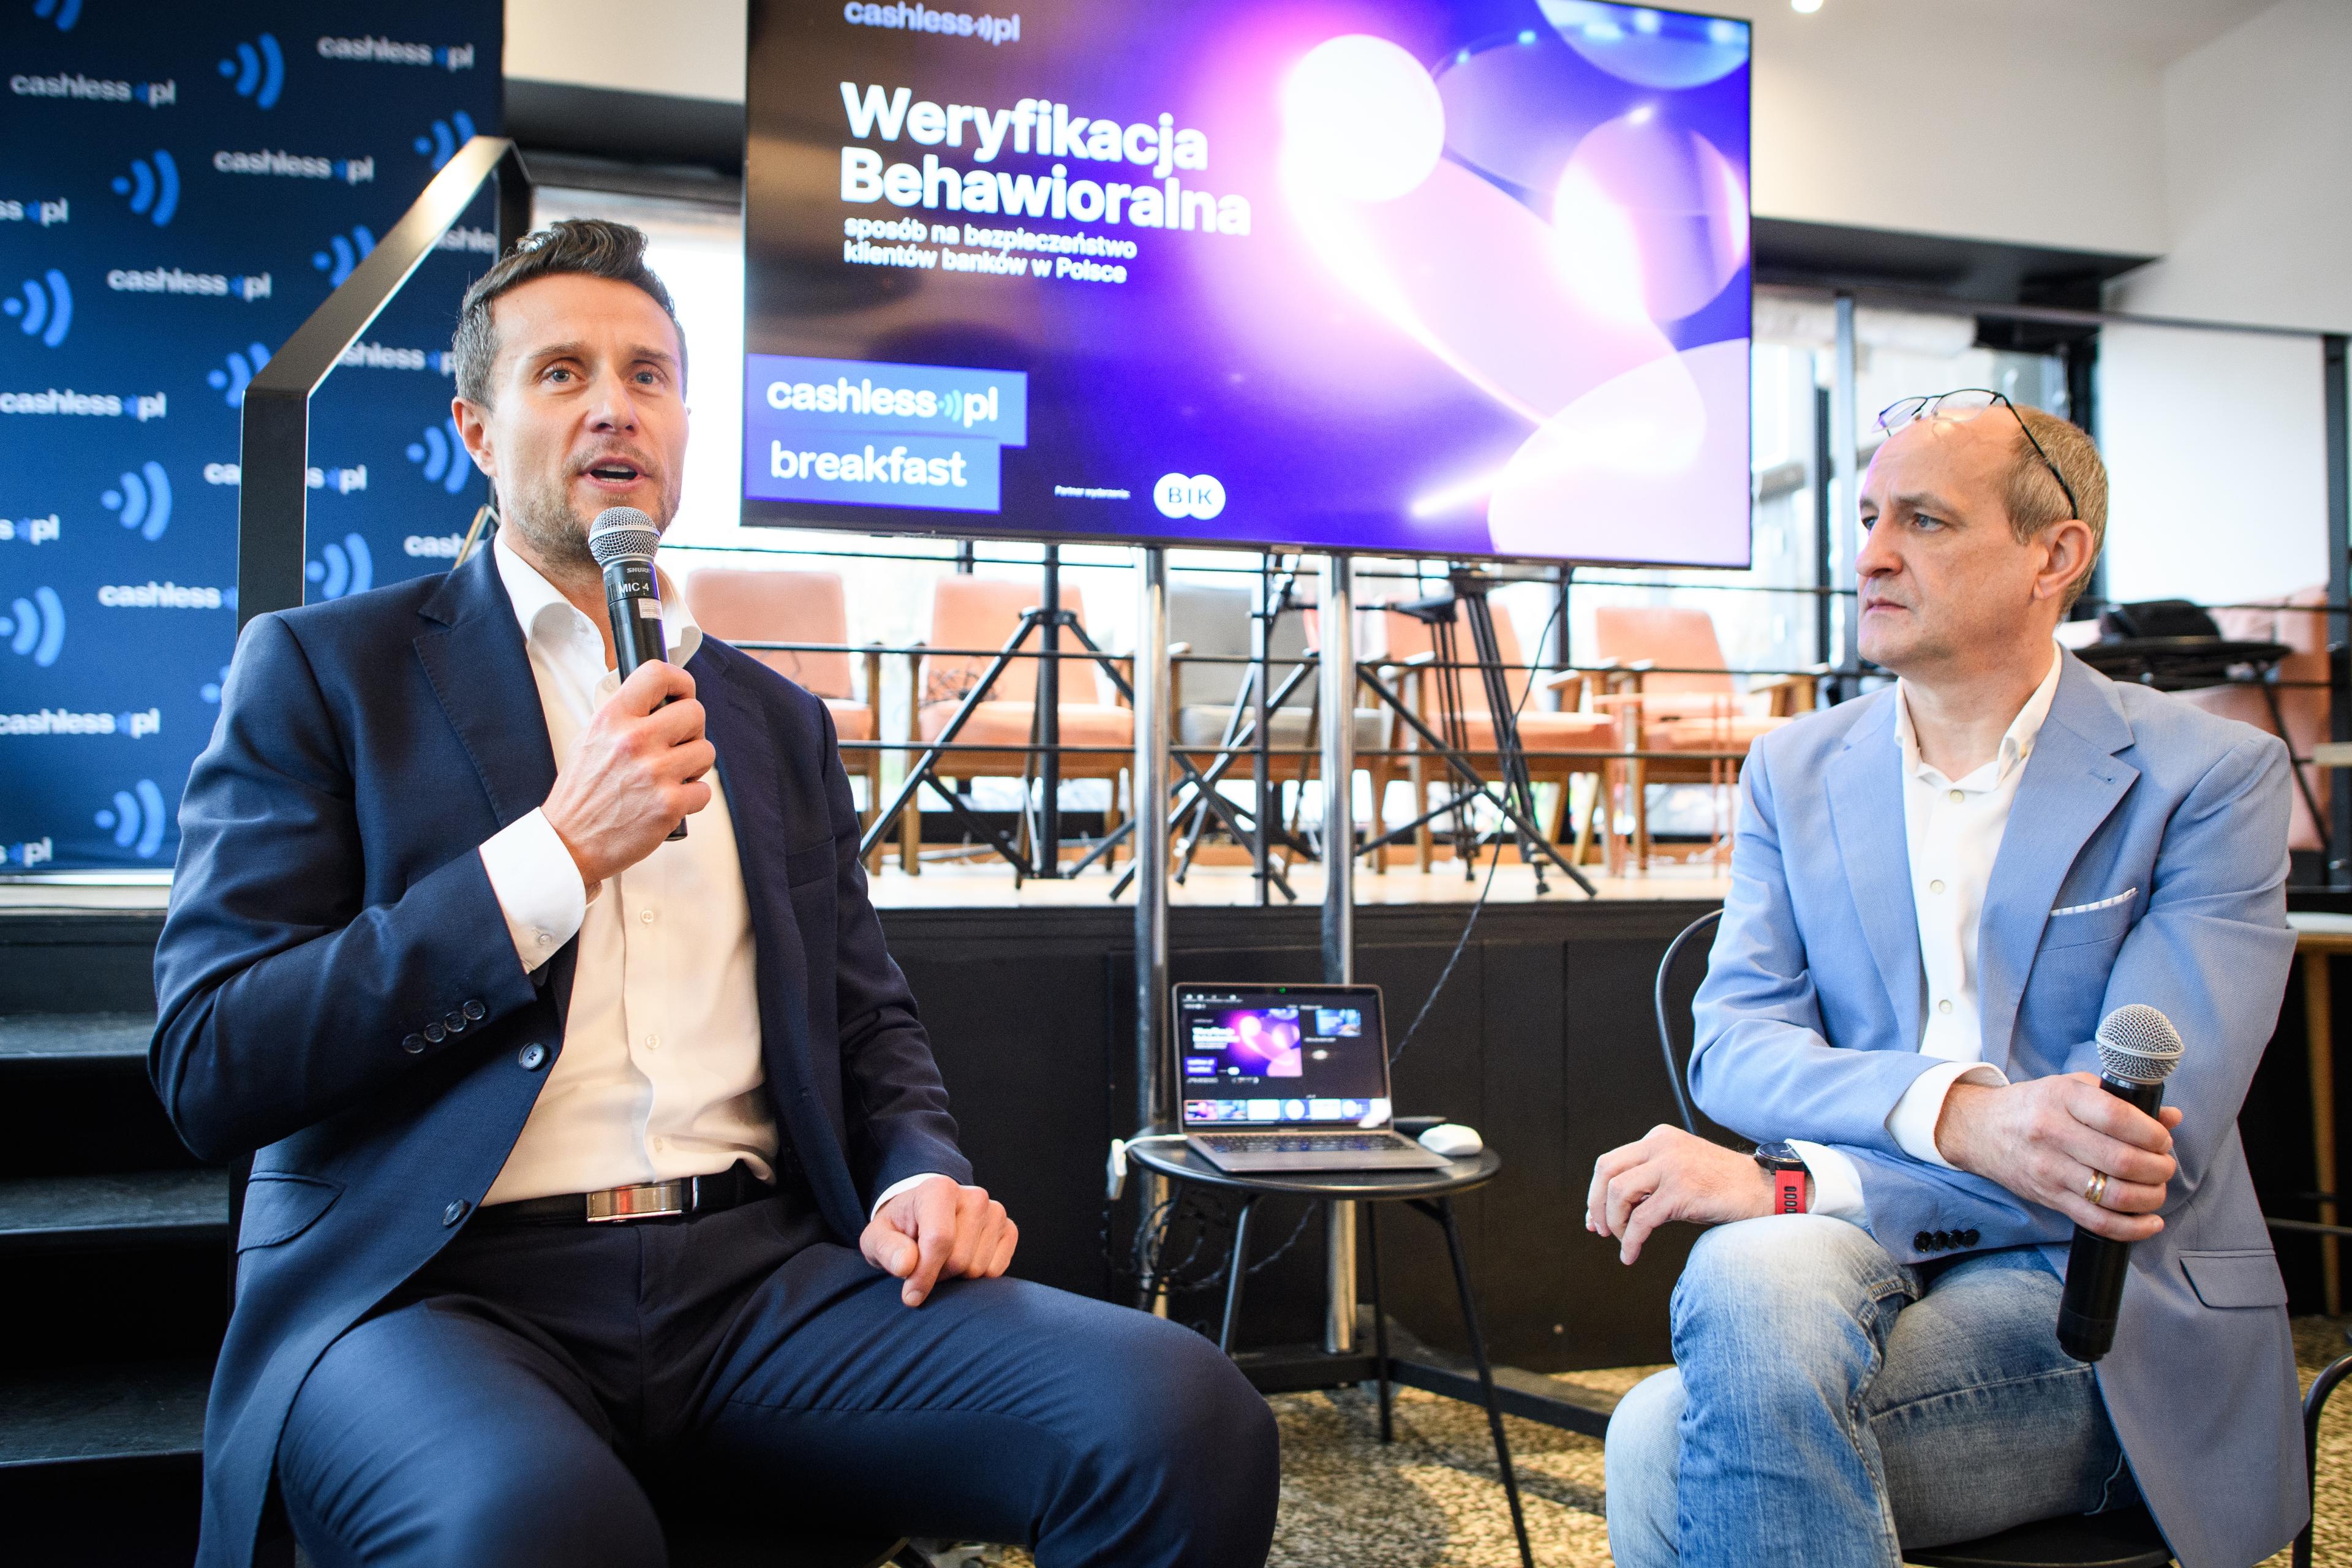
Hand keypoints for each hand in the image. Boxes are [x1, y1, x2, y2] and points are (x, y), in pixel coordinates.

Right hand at [541, 661, 712, 886]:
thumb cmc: (581, 793)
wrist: (569, 842)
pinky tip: (670, 801)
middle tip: (676, 745)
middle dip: (692, 730)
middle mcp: (634, 740)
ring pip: (706, 751)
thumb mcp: (590, 739)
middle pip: (695, 712)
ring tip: (671, 776)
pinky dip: (692, 798)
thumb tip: (661, 701)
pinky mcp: (669, 804)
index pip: (657, 674)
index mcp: (612, 718)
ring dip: (694, 765)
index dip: (680, 681)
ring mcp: (654, 772)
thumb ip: (623, 717)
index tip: (682, 693)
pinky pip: (704, 790)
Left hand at [859, 1177, 1017, 1306]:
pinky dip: (977, 1276)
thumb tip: (906, 1265)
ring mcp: (995, 1211)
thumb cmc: (898, 1232)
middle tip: (924, 1266)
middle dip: (938, 1275)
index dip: (924, 1275)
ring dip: (956, 1277)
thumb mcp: (876, 1239)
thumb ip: (886, 1250)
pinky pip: (996, 1270)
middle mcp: (974, 1196)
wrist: (922, 1218)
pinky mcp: (1008, 1228)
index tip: (910, 1296)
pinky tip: (962, 1260)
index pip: (939, 1240)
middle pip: (960, 1260)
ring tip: (942, 1261)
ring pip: (978, 1269)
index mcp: (939, 1189)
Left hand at [1586, 1125, 1777, 1264]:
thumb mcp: (1680, 1173)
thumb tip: (1611, 1211)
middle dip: (1597, 1206)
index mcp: (1658, 1138)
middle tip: (1601, 1231)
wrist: (1764, 1190)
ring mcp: (1672, 1166)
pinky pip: (1642, 1220)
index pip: (1610, 1162)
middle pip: (1606, 1172)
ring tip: (1624, 1242)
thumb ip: (1649, 1181)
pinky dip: (1631, 1241)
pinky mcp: (1681, 1191)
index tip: (1596, 1219)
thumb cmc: (1722, 1188)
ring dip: (1615, 1223)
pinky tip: (1631, 1255)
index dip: (1595, 1193)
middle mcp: (1661, 1146)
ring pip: (1618, 1193)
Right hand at [1935, 1075, 2184, 1243]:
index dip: (2152, 1133)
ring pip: (2114, 1195)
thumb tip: (2171, 1118)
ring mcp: (2050, 1170)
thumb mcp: (2071, 1087)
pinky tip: (2150, 1222)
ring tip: (2156, 1189)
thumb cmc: (2033, 1105)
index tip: (2162, 1139)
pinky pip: (2097, 1222)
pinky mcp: (2049, 1197)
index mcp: (2062, 1098)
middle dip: (2157, 1168)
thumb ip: (2120, 1100)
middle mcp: (2053, 1133)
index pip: (2117, 1118)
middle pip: (2121, 1160)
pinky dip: (2132, 1229)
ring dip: (2149, 1197)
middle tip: (2164, 1166)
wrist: (1979, 1129)